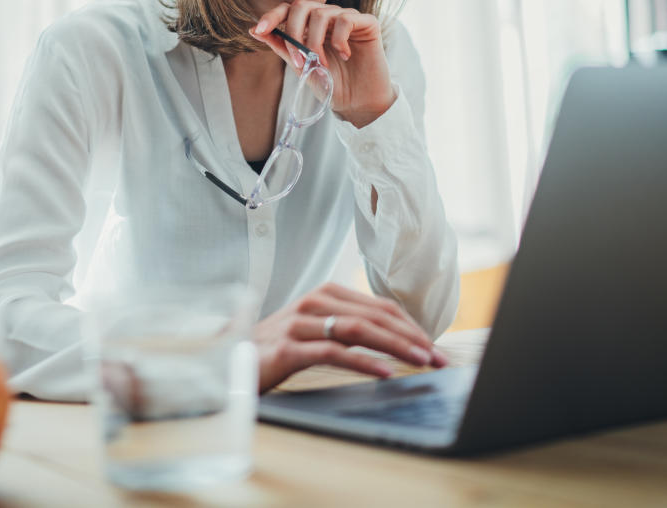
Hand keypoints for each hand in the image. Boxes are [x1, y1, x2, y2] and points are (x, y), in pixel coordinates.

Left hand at [250, 0, 396, 127]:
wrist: (358, 102)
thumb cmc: (331, 84)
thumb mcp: (301, 66)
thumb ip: (282, 46)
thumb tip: (254, 30)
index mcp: (310, 25)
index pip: (288, 9)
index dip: (272, 16)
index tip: (260, 30)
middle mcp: (328, 17)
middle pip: (302, 5)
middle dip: (294, 32)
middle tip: (299, 59)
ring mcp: (347, 18)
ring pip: (321, 13)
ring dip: (316, 42)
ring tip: (322, 64)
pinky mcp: (367, 23)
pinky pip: (346, 19)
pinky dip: (340, 39)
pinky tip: (345, 55)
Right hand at [253, 283, 448, 392]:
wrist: (227, 359)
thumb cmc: (275, 348)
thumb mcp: (314, 330)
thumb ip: (346, 328)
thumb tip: (392, 341)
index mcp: (325, 294)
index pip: (380, 306)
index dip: (411, 326)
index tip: (434, 347)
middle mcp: (314, 302)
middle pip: (375, 316)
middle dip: (412, 337)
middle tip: (438, 358)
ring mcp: (300, 323)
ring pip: (359, 330)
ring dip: (396, 346)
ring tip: (421, 361)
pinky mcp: (288, 347)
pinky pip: (333, 352)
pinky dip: (363, 361)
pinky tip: (384, 372)